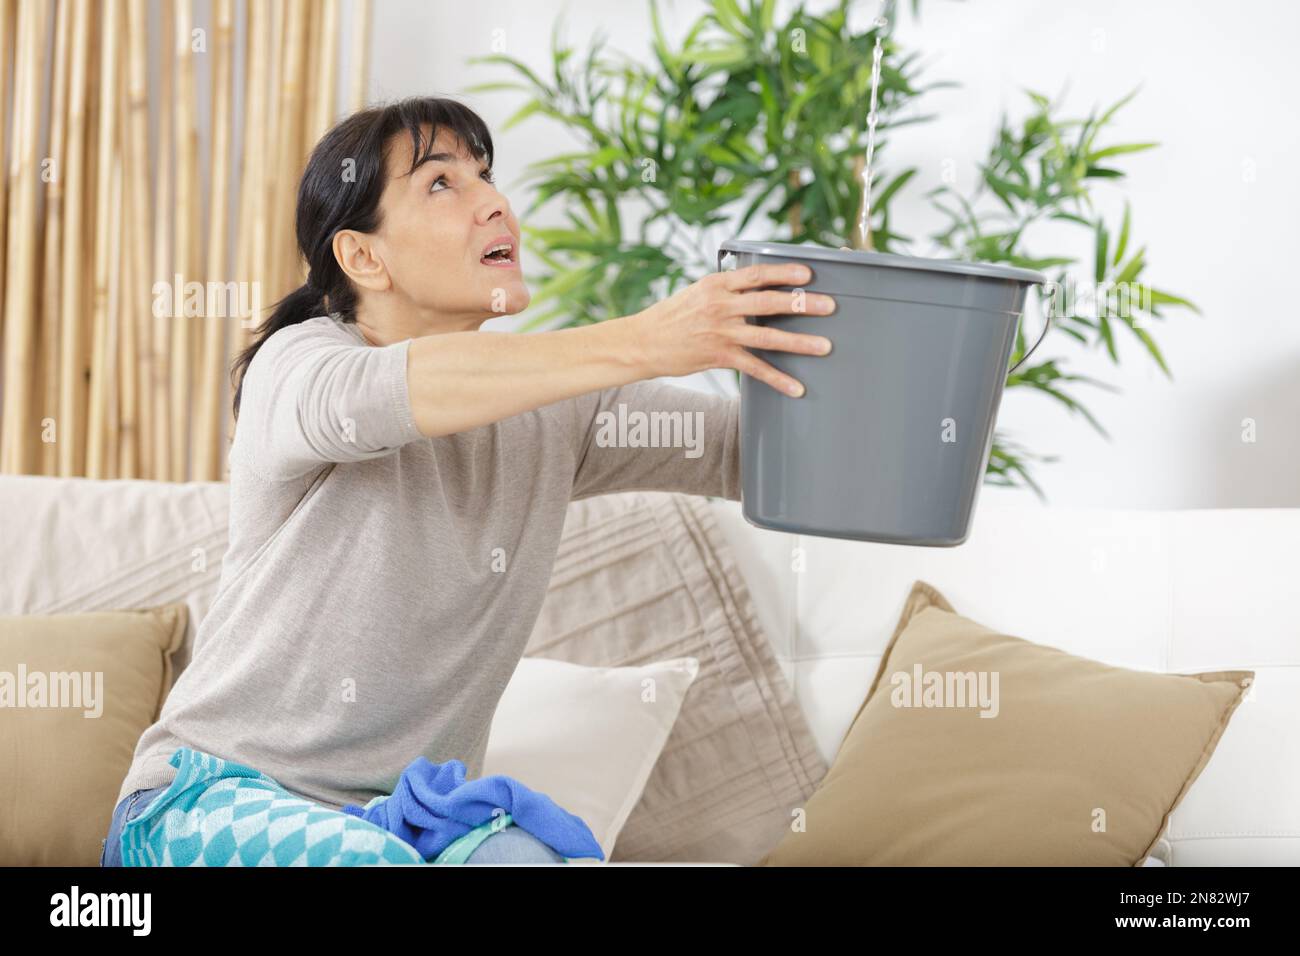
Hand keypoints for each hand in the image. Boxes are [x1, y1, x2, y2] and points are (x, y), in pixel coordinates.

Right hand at [626, 263, 835, 396]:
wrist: (641, 342)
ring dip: (799, 342)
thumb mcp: (696, 292)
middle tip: (830, 306)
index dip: (785, 272)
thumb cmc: (670, 317)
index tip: (809, 273)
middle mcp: (720, 305)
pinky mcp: (718, 356)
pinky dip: (777, 378)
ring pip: (767, 336)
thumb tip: (756, 286)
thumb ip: (726, 289)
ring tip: (824, 346)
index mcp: (716, 284)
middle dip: (803, 303)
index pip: (757, 274)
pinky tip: (795, 387)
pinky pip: (754, 368)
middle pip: (769, 301)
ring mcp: (720, 332)